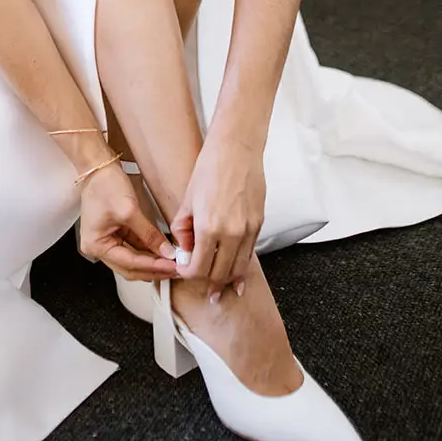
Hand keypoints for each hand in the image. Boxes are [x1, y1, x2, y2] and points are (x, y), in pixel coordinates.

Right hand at [77, 161, 179, 280]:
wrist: (99, 167)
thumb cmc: (106, 185)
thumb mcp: (129, 211)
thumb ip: (149, 235)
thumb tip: (166, 252)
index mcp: (96, 245)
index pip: (129, 263)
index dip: (153, 266)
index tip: (172, 266)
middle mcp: (98, 248)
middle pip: (130, 268)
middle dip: (153, 270)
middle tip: (176, 269)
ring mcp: (106, 242)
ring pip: (133, 261)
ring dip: (152, 263)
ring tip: (173, 263)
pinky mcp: (115, 235)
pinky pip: (133, 249)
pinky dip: (148, 252)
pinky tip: (163, 253)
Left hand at [168, 133, 265, 294]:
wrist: (236, 150)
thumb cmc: (210, 169)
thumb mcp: (187, 200)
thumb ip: (183, 229)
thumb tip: (184, 250)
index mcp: (208, 227)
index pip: (198, 268)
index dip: (189, 275)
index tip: (185, 272)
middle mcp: (231, 233)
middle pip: (219, 274)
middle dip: (209, 284)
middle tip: (204, 289)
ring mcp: (248, 230)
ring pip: (238, 268)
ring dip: (228, 281)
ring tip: (220, 290)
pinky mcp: (259, 224)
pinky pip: (250, 254)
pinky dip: (242, 267)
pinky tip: (237, 277)